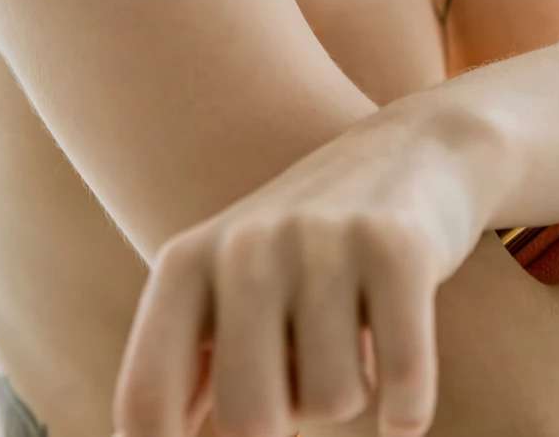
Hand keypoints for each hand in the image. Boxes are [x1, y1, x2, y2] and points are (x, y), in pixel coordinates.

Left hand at [111, 98, 513, 436]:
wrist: (412, 149)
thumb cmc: (306, 252)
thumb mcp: (230, 293)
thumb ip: (192, 375)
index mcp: (186, 265)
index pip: (146, 402)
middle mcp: (245, 244)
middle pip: (247, 422)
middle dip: (286, 429)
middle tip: (304, 379)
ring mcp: (320, 239)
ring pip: (333, 401)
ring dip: (353, 390)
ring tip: (354, 329)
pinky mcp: (396, 245)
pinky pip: (401, 382)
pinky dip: (407, 408)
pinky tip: (404, 388)